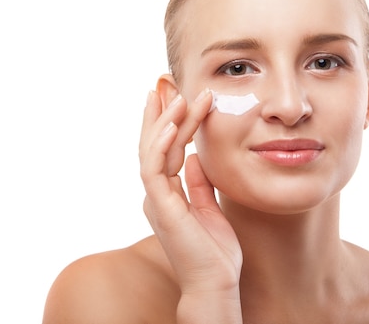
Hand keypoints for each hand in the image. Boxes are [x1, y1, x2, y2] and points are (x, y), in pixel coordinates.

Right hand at [139, 89, 242, 294]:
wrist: (215, 283)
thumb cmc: (214, 252)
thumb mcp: (209, 208)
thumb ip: (199, 183)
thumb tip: (195, 157)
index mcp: (167, 195)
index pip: (164, 151)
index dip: (167, 124)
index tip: (174, 98)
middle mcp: (156, 194)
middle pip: (153, 145)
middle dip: (157, 114)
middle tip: (162, 85)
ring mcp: (156, 200)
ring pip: (153, 151)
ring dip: (164, 122)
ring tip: (177, 96)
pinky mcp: (160, 207)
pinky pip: (155, 169)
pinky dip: (162, 145)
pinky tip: (173, 125)